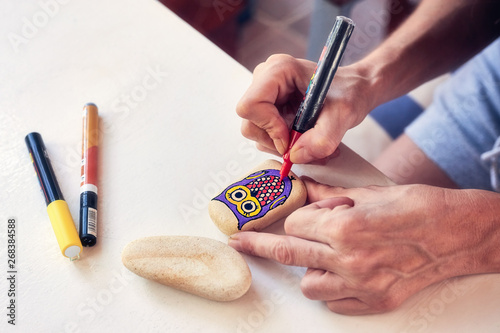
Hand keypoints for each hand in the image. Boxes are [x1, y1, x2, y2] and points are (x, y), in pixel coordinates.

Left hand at [228, 178, 499, 314]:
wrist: (456, 233)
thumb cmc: (416, 207)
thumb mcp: (368, 192)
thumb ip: (327, 195)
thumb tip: (302, 188)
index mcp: (345, 227)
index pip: (295, 224)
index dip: (297, 216)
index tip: (301, 214)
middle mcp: (349, 259)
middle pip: (288, 254)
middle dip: (259, 245)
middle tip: (240, 242)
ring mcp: (361, 285)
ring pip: (308, 285)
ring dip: (307, 269)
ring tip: (323, 256)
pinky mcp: (375, 301)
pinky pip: (334, 303)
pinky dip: (331, 290)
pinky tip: (340, 273)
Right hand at [236, 55, 375, 163]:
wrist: (356, 90)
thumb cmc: (350, 92)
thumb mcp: (342, 115)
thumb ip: (321, 139)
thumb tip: (294, 156)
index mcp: (279, 70)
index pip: (251, 105)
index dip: (268, 127)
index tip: (290, 138)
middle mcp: (266, 79)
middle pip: (250, 122)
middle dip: (275, 141)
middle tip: (303, 146)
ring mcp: (266, 94)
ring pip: (256, 132)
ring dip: (282, 146)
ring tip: (311, 144)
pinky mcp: (269, 108)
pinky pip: (265, 134)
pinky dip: (284, 144)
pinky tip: (306, 141)